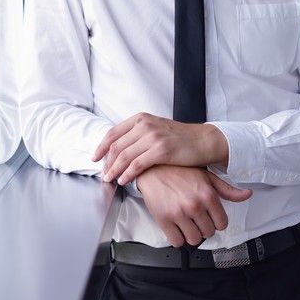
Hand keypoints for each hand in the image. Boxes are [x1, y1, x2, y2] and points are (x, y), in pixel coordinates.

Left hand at [92, 112, 228, 185]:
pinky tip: (124, 181)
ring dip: (114, 170)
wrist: (204, 140)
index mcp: (140, 119)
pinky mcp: (161, 150)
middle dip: (106, 162)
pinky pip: (137, 164)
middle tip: (103, 174)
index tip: (95, 158)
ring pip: (124, 156)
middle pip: (116, 146)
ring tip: (109, 179)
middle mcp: (144, 125)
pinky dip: (127, 174)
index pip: (113, 133)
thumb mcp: (156, 128)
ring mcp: (152, 137)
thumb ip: (138, 134)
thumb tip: (119, 149)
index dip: (101, 147)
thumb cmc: (180, 138)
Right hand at [134, 165, 252, 246]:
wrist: (151, 168)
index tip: (208, 218)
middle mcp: (195, 205)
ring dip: (190, 234)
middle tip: (195, 219)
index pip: (222, 224)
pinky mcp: (164, 219)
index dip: (215, 222)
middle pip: (208, 233)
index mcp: (207, 195)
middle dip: (203, 228)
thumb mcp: (206, 176)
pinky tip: (175, 227)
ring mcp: (179, 213)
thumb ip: (227, 189)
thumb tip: (247, 194)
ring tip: (185, 223)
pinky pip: (176, 242)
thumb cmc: (178, 171)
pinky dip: (177, 238)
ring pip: (194, 240)